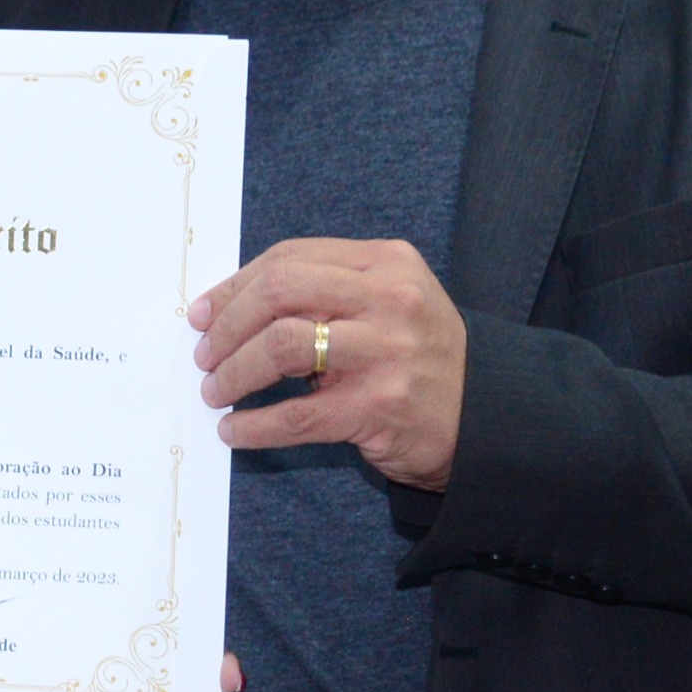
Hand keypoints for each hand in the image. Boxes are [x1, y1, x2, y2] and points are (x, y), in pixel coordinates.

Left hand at [189, 237, 467, 489]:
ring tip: (215, 391)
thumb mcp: (387, 303)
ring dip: (234, 372)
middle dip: (227, 325)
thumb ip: (325, 292)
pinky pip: (297, 415)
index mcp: (386, 262)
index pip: (289, 259)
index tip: (203, 313)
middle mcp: (390, 299)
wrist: (488, 417)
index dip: (234, 286)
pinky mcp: (380, 407)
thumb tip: (231, 308)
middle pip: (279, 292)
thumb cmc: (420, 357)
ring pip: (281, 346)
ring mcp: (387, 352)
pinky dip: (254, 426)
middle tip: (205, 355)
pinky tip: (235, 432)